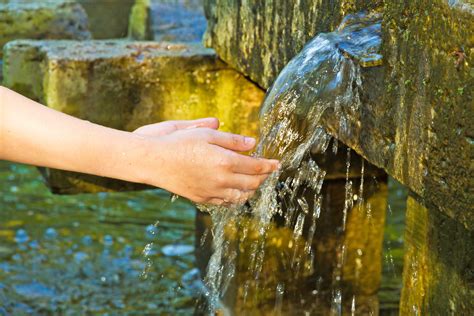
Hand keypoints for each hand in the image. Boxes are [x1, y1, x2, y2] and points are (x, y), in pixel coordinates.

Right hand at [136, 120, 279, 205]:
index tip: (277, 164)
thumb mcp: (207, 135)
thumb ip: (233, 140)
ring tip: (253, 181)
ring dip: (251, 189)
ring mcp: (212, 192)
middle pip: (252, 183)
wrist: (153, 161)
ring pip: (241, 196)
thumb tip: (253, 143)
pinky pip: (225, 202)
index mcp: (225, 161)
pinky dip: (235, 197)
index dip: (270, 165)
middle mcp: (221, 180)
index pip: (257, 167)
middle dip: (263, 177)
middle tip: (266, 170)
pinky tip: (235, 190)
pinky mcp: (202, 199)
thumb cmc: (179, 142)